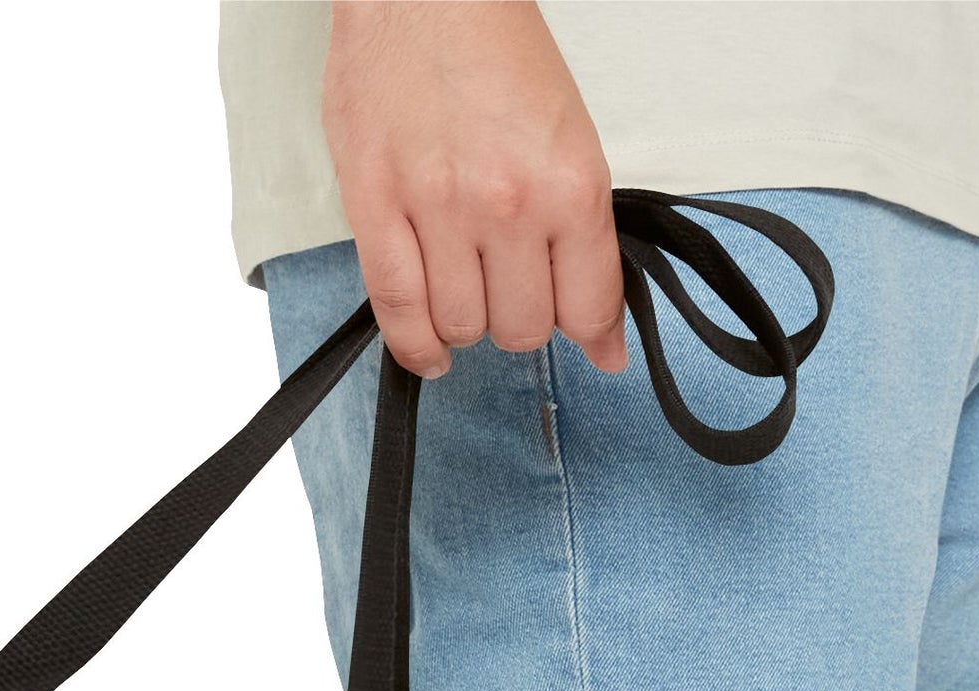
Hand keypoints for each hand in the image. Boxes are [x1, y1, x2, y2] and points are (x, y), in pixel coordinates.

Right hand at [321, 0, 624, 378]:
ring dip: (467, 323)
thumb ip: (585, 241)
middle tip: (511, 288)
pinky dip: (417, 346)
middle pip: (523, 327)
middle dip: (520, 319)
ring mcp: (438, 210)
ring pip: (463, 327)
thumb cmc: (494, 53)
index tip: (587, 339)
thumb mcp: (569, 139)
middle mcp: (508, 203)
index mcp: (570, 182)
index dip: (590, 333)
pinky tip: (431, 348)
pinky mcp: (375, 209)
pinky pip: (398, 312)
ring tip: (465, 290)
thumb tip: (603, 339)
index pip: (588, 306)